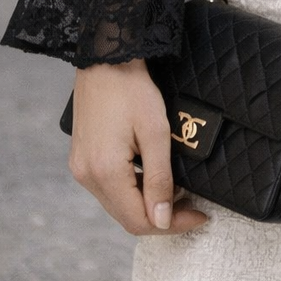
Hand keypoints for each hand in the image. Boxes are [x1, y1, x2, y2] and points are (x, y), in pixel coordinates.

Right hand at [68, 58, 209, 235]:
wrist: (105, 56)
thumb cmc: (131, 88)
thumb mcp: (155, 131)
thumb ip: (159, 179)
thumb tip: (162, 220)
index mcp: (104, 172)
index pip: (138, 220)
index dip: (171, 225)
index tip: (199, 216)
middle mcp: (86, 176)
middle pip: (126, 217)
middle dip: (161, 217)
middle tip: (191, 206)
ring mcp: (81, 167)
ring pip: (117, 204)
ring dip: (146, 204)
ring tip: (176, 191)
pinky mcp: (81, 158)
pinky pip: (108, 188)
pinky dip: (131, 190)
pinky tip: (150, 178)